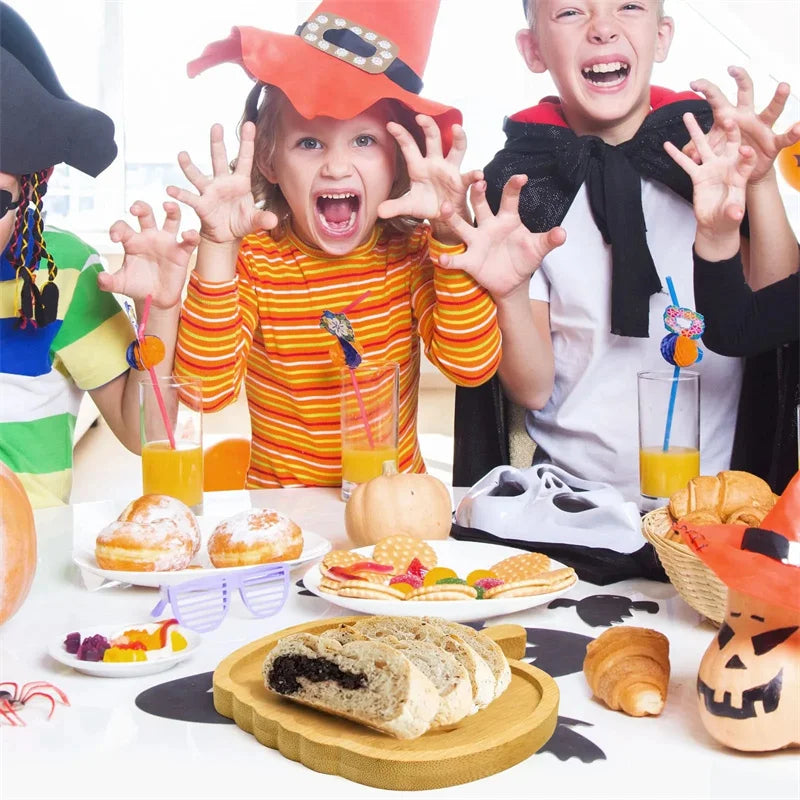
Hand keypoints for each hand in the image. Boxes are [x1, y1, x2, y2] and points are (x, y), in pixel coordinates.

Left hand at [99, 201, 199, 307]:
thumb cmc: (137, 287)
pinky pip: (189, 240)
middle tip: (134, 209)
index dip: (117, 229)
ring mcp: (167, 243)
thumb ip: (108, 282)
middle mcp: (149, 237)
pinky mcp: (181, 252)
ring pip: (171, 219)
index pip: (123, 227)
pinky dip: (191, 235)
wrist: (156, 299)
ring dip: (172, 209)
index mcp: (132, 241)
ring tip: (167, 205)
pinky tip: (187, 234)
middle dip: (141, 207)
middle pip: (146, 214)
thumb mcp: (121, 284)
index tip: (114, 238)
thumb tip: (101, 277)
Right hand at [166, 122, 277, 242]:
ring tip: (182, 155)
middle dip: (217, 143)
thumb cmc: (241, 222)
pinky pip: (189, 198)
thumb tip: (273, 220)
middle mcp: (223, 182)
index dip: (247, 143)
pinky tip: (170, 190)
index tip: (249, 124)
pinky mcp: (201, 205)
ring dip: (189, 166)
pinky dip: (180, 194)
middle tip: (216, 126)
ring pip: (198, 175)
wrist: (227, 236)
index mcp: (240, 182)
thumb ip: (263, 218)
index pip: (245, 160)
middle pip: (219, 159)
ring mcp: (210, 192)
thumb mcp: (255, 220)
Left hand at [377, 115, 481, 229]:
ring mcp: (450, 170)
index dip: (401, 135)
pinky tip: (479, 176)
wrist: (443, 216)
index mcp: (418, 166)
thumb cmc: (426, 204)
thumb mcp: (409, 206)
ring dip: (458, 138)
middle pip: (434, 139)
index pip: (409, 146)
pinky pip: (470, 176)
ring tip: (457, 129)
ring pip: (457, 149)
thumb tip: (379, 212)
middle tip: (421, 117)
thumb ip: (395, 207)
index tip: (390, 125)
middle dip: (428, 126)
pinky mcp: (462, 182)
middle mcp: (435, 163)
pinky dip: (475, 175)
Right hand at [436, 175, 565, 299]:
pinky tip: (441, 258)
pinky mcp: (470, 260)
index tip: (521, 178)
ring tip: (444, 208)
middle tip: (477, 181)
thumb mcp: (539, 249)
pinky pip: (457, 259)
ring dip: (452, 217)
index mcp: (507, 219)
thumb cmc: (524, 258)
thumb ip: (549, 240)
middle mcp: (488, 225)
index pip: (510, 198)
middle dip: (477, 193)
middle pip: (480, 205)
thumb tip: (563, 234)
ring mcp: (477, 241)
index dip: (514, 187)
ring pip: (461, 225)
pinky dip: (448, 259)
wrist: (513, 282)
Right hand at [665, 113, 755, 235]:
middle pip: (729, 144)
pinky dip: (676, 154)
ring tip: (687, 116)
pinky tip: (667, 144)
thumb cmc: (729, 216)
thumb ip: (733, 211)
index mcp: (740, 173)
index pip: (747, 160)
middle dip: (728, 131)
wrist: (716, 222)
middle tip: (725, 118)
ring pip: (703, 146)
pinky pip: (685, 163)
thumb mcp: (732, 215)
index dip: (747, 154)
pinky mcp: (697, 175)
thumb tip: (735, 213)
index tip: (744, 149)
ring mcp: (711, 168)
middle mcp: (727, 166)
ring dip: (695, 131)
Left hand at [688, 66, 799, 183]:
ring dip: (778, 98)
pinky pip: (784, 137)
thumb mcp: (708, 152)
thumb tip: (686, 154)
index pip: (716, 97)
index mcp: (727, 116)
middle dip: (741, 79)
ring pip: (771, 110)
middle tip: (733, 69)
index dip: (706, 89)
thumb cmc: (724, 156)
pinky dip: (792, 133)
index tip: (694, 83)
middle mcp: (746, 116)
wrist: (739, 173)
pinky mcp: (772, 143)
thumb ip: (695, 151)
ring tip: (783, 86)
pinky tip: (798, 127)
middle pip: (746, 92)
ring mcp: (761, 127)